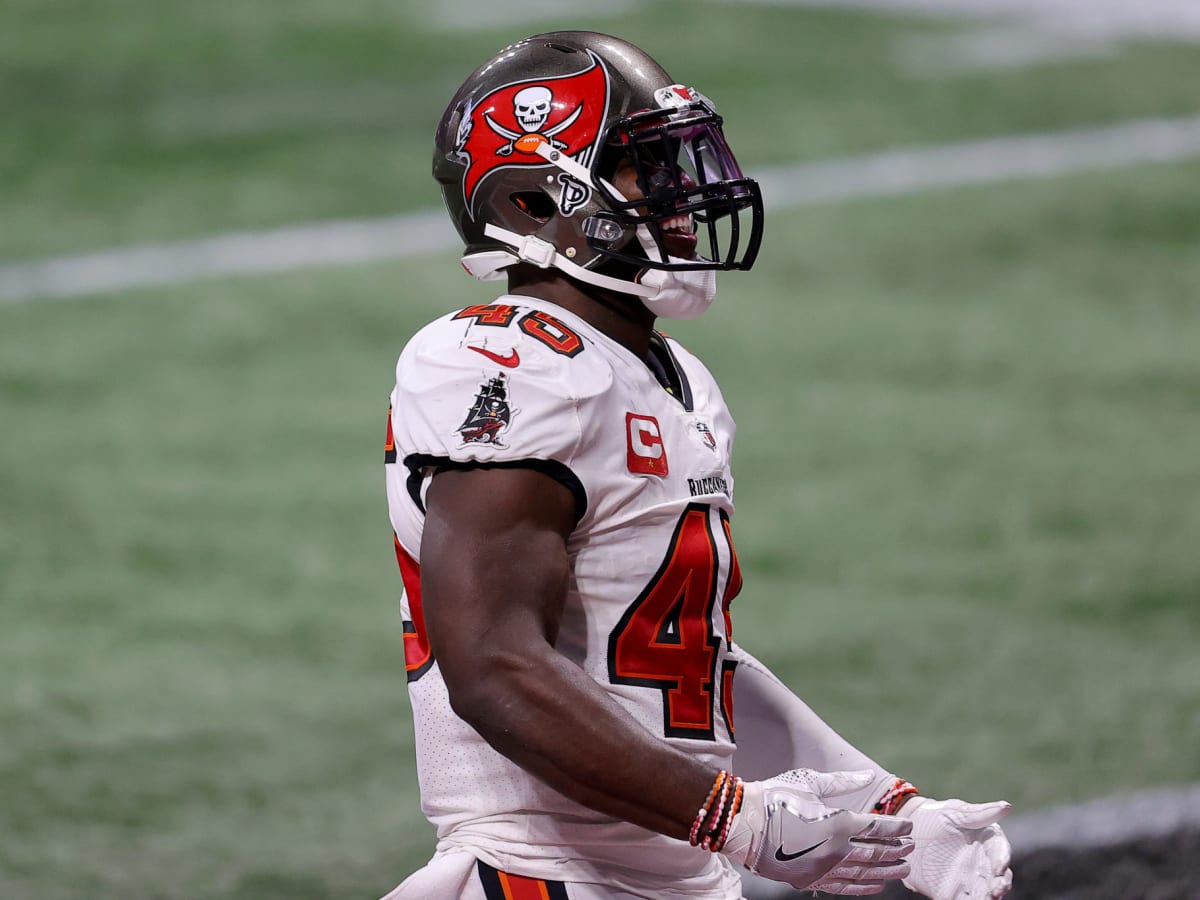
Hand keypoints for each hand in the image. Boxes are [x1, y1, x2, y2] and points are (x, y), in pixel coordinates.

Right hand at [723, 769, 913, 894]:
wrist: (743, 822)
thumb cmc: (776, 796)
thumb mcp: (810, 781)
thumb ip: (843, 782)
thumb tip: (868, 776)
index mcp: (839, 822)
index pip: (877, 828)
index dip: (896, 828)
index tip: (908, 828)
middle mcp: (836, 850)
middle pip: (876, 853)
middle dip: (896, 850)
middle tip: (911, 848)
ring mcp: (824, 868)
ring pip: (865, 873)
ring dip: (887, 870)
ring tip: (902, 869)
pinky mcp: (810, 880)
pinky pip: (845, 887)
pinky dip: (864, 887)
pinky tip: (876, 884)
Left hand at [898, 797, 1012, 898]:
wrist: (909, 830)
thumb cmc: (936, 815)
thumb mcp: (956, 812)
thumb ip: (980, 813)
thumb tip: (1007, 806)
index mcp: (986, 842)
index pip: (1000, 851)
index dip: (1002, 859)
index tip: (1000, 866)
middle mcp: (981, 864)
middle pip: (998, 878)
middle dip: (1000, 885)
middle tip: (996, 891)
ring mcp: (968, 879)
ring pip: (984, 893)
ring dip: (986, 898)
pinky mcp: (951, 892)